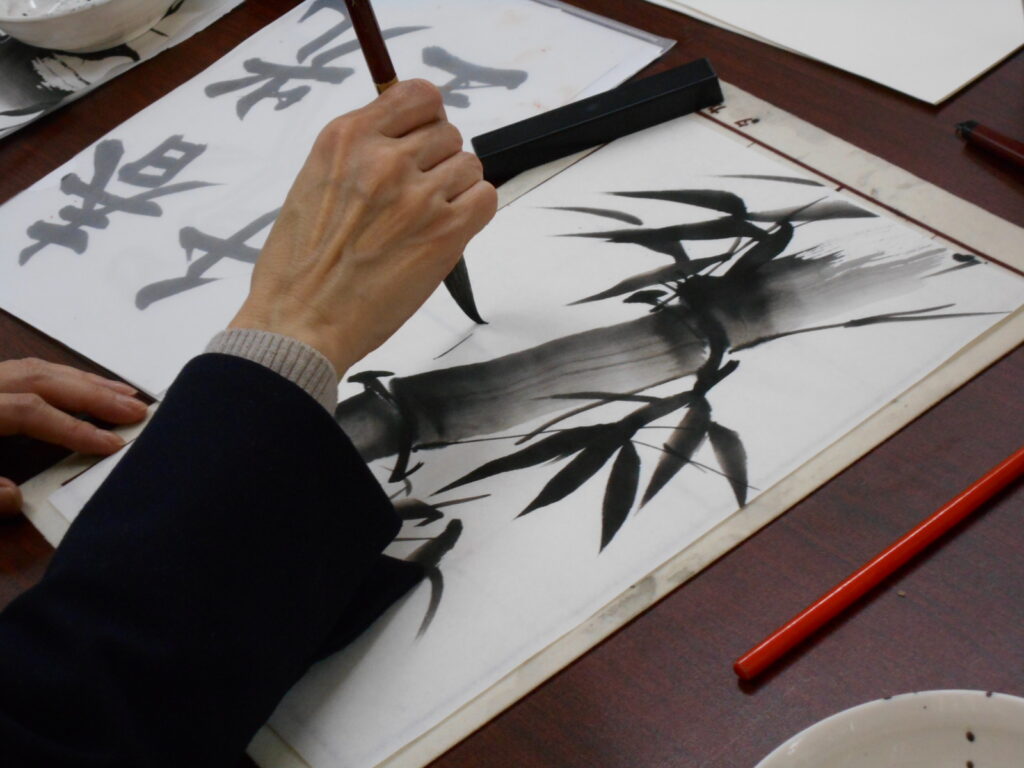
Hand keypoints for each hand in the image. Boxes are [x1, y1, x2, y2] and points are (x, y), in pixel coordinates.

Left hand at [0, 358, 146, 516]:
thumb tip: (17, 497)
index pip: (30, 411)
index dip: (74, 427)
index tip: (113, 445)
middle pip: (40, 378)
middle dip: (93, 394)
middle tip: (137, 410)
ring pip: (35, 368)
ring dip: (84, 382)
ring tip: (125, 394)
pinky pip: (27, 370)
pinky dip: (63, 378)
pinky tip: (84, 388)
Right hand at [230, 79, 496, 374]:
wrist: (300, 322)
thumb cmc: (298, 266)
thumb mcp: (314, 183)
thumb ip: (359, 155)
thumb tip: (404, 142)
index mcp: (347, 138)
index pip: (418, 96)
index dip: (427, 118)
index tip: (420, 138)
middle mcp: (385, 158)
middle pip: (447, 133)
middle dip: (437, 160)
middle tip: (415, 196)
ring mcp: (418, 195)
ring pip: (468, 165)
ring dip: (455, 189)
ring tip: (423, 221)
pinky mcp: (445, 233)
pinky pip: (485, 198)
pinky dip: (472, 212)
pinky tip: (445, 231)